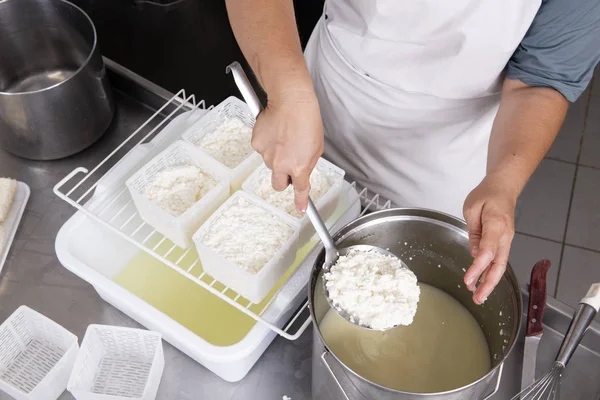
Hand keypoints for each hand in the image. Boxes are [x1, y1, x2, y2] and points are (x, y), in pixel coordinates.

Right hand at [251, 89, 323, 212]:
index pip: (300, 190)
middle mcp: (280, 164)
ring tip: (285, 137)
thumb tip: (303, 173)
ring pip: (271, 164)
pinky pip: (262, 149)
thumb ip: (308, 164)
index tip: (301, 209)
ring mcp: (266, 154)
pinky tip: (275, 131)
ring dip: (277, 156)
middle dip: (284, 180)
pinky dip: (268, 143)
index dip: (300, 202)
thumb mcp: (317, 147)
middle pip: (278, 184)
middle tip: (289, 166)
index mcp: (299, 167)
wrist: (291, 99)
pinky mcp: (256, 143)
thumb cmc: (307, 118)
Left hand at [463, 173, 517, 304]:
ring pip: (500, 265)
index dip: (477, 268)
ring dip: (490, 282)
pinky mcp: (504, 241)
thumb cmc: (487, 195)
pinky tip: (482, 282)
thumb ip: (474, 232)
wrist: (504, 187)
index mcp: (496, 225)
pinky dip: (491, 273)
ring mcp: (507, 239)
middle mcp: (505, 235)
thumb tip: (475, 253)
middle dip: (488, 284)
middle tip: (477, 298)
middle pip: (498, 264)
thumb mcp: (472, 208)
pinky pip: (498, 260)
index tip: (468, 280)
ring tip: (478, 296)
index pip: (487, 251)